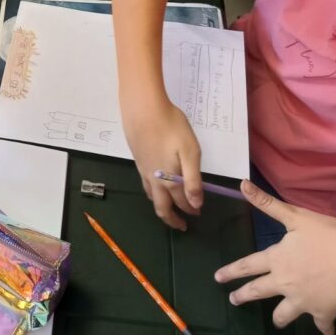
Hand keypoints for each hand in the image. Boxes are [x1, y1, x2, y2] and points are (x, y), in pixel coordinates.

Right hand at [121, 95, 202, 229]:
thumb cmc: (171, 127)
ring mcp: (143, 170)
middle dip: (172, 218)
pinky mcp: (137, 159)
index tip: (198, 214)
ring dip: (161, 206)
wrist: (142, 109)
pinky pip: (145, 184)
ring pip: (150, 196)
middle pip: (161, 206)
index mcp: (168, 179)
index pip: (181, 202)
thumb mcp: (190, 152)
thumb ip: (193, 180)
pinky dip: (153, 192)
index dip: (190, 210)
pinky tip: (156, 183)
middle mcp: (153, 179)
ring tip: (169, 207)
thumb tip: (195, 204)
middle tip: (181, 225)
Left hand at [214, 181, 335, 333]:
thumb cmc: (327, 235)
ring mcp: (302, 301)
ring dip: (280, 317)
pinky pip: (322, 324)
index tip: (218, 278)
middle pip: (258, 292)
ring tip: (277, 321)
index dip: (231, 271)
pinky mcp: (323, 312)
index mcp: (277, 259)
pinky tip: (327, 331)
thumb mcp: (295, 215)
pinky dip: (325, 328)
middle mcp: (284, 282)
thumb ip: (267, 203)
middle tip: (233, 300)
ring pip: (284, 314)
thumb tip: (242, 184)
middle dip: (243, 296)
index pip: (248, 265)